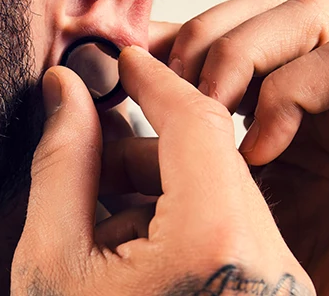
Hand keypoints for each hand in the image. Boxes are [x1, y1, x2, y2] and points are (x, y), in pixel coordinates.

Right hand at [10, 48, 314, 294]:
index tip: (122, 57)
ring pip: (216, 188)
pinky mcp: (265, 288)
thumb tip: (65, 93)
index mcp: (217, 240)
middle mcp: (264, 256)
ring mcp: (272, 277)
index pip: (194, 119)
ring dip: (154, 176)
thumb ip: (63, 164)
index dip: (153, 78)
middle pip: (207, 154)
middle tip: (91, 125)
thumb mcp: (56, 261)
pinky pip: (224, 224)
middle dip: (145, 134)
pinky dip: (173, 211)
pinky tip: (124, 231)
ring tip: (95, 188)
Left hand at [149, 0, 328, 293]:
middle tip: (175, 86)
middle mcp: (310, 101)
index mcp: (261, 110)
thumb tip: (99, 77)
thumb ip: (139, 143)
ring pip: (311, 14)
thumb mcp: (172, 201)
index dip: (173, 28)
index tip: (129, 58)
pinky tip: (257, 150)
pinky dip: (290, 91)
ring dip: (244, 52)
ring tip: (212, 111)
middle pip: (269, 2)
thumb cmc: (236, 285)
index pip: (224, 25)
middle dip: (207, 32)